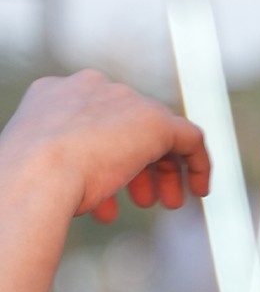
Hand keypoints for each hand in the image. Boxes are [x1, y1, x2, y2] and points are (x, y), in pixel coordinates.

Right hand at [1, 70, 210, 222]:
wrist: (37, 175)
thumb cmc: (27, 182)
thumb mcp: (41, 165)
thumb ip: (64, 163)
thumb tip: (85, 189)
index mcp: (56, 93)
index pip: (94, 120)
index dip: (104, 155)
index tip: (109, 188)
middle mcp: (91, 88)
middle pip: (127, 124)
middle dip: (136, 165)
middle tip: (143, 199)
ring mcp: (124, 101)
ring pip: (157, 132)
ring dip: (162, 170)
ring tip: (165, 203)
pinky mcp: (155, 121)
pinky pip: (189, 137)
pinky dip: (198, 163)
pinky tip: (199, 190)